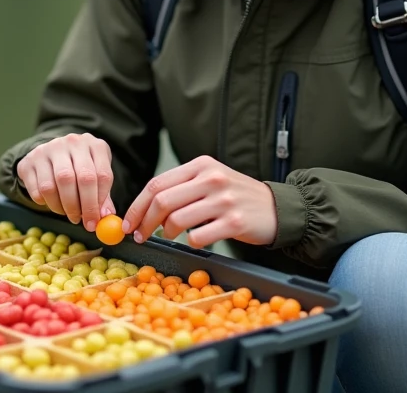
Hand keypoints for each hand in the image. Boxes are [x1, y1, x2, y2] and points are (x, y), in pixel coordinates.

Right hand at [16, 133, 116, 230]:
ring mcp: (48, 149)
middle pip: (80, 178)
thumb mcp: (95, 175)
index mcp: (93, 145)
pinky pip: (37, 190)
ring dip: (61, 207)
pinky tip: (52, 202)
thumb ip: (102, 195)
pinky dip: (45, 203)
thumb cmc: (79, 167)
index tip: (95, 221)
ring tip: (67, 213)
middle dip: (83, 206)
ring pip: (54, 186)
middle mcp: (71, 142)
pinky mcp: (28, 161)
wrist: (51, 153)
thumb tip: (106, 216)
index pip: (102, 175)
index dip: (99, 202)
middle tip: (81, 222)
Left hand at [122, 156, 277, 247]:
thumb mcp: (211, 179)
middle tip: (140, 235)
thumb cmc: (236, 196)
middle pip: (162, 201)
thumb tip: (145, 206)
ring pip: (177, 220)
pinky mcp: (234, 222)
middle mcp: (212, 178)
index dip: (138, 205)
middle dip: (145, 221)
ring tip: (170, 235)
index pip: (157, 183)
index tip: (129, 222)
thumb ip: (182, 186)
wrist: (277, 208)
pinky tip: (196, 239)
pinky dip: (190, 242)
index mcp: (201, 165)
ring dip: (166, 232)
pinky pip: (198, 237)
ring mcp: (224, 200)